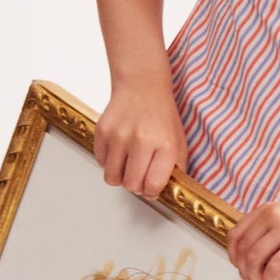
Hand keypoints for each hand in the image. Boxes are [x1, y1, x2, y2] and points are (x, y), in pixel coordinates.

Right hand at [93, 82, 188, 196]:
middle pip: (131, 185)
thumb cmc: (162, 116)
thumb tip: (167, 191)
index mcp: (164, 145)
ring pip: (112, 178)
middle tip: (140, 177)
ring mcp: (118, 135)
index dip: (152, 192)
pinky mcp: (102, 131)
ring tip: (128, 166)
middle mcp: (141, 140)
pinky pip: (101, 162)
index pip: (153, 185)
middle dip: (136, 186)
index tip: (152, 188)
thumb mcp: (178, 142)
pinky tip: (119, 152)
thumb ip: (175, 168)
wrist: (141, 86)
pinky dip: (109, 162)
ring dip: (120, 177)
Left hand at [227, 202, 279, 279]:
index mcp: (268, 209)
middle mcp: (274, 215)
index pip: (235, 235)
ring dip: (255, 277)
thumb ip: (268, 232)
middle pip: (242, 250)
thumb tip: (246, 257)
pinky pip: (274, 267)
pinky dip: (269, 279)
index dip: (234, 257)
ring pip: (254, 259)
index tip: (242, 268)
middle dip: (244, 271)